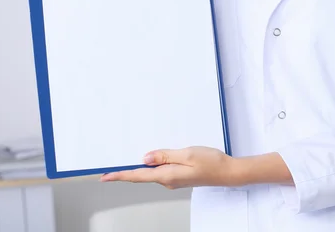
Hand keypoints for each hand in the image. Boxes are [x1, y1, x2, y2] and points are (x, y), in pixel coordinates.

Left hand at [100, 147, 238, 189]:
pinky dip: (153, 164)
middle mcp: (168, 180)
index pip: (138, 176)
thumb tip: (145, 158)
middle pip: (142, 175)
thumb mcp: (187, 154)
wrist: (228, 172)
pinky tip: (153, 157)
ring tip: (130, 157)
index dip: (120, 175)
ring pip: (152, 172)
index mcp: (168, 175)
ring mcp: (173, 180)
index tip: (105, 176)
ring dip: (141, 166)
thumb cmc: (211, 162)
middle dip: (127, 169)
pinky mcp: (179, 176)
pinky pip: (161, 171)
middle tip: (112, 164)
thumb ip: (164, 156)